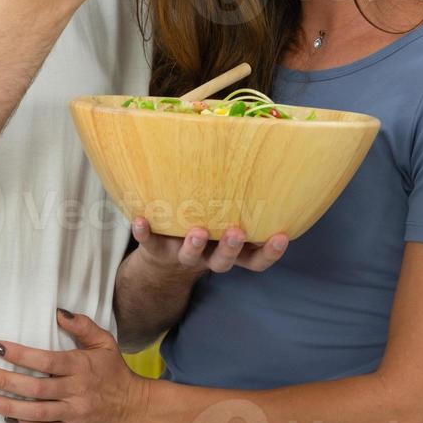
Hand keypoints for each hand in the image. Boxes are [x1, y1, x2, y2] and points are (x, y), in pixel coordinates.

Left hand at [0, 309, 148, 422]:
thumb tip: (58, 311)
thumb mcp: (104, 342)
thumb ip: (82, 326)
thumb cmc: (115, 371)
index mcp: (80, 366)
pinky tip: (9, 420)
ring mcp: (74, 412)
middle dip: (5, 380)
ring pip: (36, 412)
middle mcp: (75, 390)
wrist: (135, 406)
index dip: (19, 354)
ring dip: (8, 406)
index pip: (45, 360)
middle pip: (35, 387)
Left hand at [131, 217, 288, 276]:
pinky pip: (149, 244)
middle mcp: (208, 257)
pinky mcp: (156, 250)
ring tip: (196, 231)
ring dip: (193, 245)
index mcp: (229, 252)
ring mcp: (181, 255)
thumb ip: (238, 204)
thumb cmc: (205, 230)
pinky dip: (144, 233)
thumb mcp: (223, 222)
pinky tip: (140, 219)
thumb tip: (260, 161)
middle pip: (223, 261)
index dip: (270, 252)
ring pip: (190, 257)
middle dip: (230, 248)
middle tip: (236, 233)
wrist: (163, 261)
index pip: (255, 260)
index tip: (282, 236)